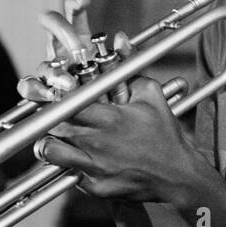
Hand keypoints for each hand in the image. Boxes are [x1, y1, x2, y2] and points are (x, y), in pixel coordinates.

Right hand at [16, 0, 130, 102]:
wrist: (104, 112)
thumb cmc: (110, 85)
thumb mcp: (122, 69)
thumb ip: (126, 54)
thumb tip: (121, 37)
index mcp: (79, 36)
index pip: (73, 12)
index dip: (75, 4)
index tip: (84, 2)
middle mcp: (60, 48)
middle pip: (51, 23)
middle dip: (65, 32)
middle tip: (80, 49)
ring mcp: (49, 68)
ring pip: (42, 60)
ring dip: (55, 71)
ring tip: (71, 84)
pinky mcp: (41, 88)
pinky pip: (28, 85)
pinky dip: (36, 89)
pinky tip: (51, 95)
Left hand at [33, 76, 212, 205]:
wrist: (177, 176)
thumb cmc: (164, 133)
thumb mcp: (151, 94)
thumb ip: (130, 66)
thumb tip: (118, 39)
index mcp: (109, 117)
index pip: (67, 101)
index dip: (56, 94)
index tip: (54, 91)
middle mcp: (97, 142)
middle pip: (53, 123)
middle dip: (48, 115)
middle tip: (51, 111)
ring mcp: (94, 167)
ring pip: (50, 151)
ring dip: (49, 141)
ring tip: (56, 136)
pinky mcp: (94, 187)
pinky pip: (67, 173)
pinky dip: (67, 164)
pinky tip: (76, 158)